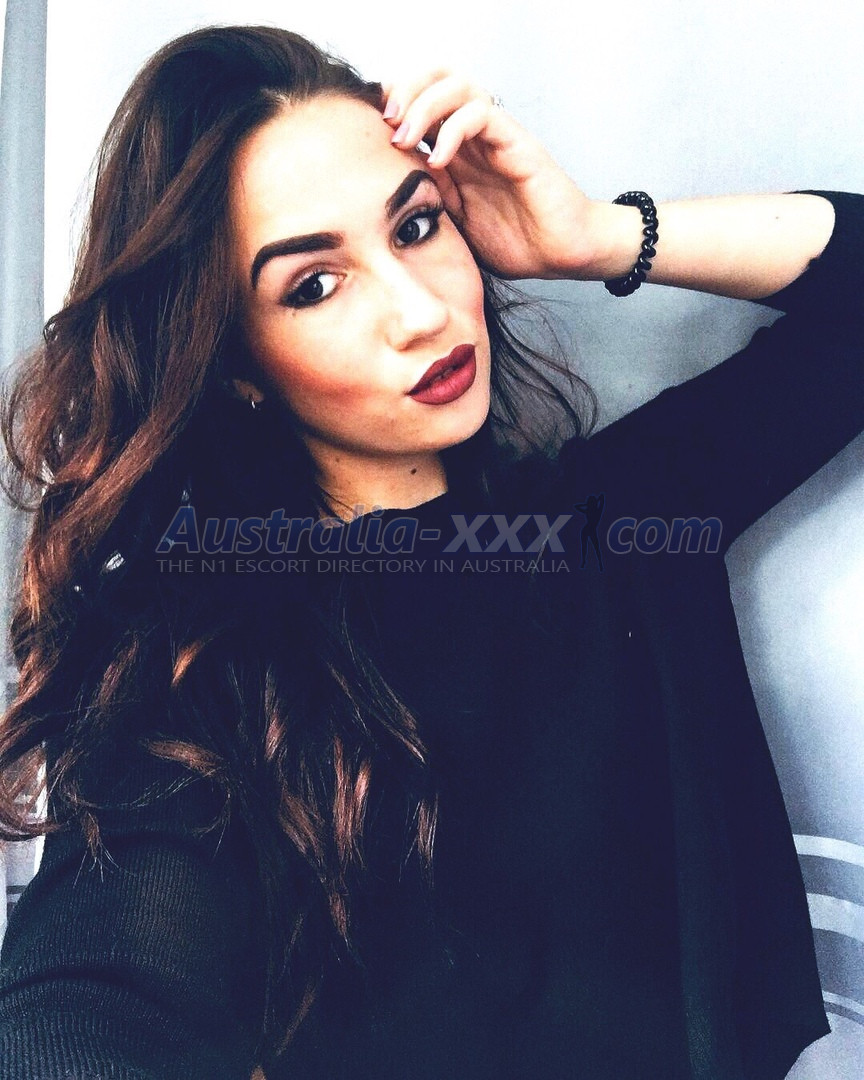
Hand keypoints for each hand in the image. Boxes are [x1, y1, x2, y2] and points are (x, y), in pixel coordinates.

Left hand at [380, 70, 594, 279]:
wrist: (562, 254)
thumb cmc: (516, 242)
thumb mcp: (456, 222)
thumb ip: (429, 196)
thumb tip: (387, 186)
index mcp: (459, 150)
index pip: (423, 99)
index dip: (394, 102)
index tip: (371, 130)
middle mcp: (477, 135)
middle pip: (438, 76)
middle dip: (404, 89)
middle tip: (385, 122)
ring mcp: (497, 136)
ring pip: (458, 85)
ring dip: (423, 104)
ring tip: (405, 137)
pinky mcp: (517, 143)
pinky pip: (482, 114)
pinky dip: (452, 129)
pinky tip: (439, 159)